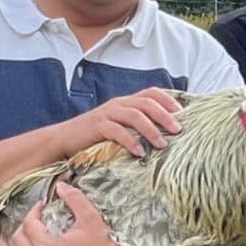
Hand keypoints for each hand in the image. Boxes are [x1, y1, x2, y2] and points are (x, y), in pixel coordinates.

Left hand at [0, 182, 140, 245]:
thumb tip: (59, 185)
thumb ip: (73, 198)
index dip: (34, 211)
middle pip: (19, 241)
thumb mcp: (90, 216)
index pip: (30, 223)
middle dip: (24, 226)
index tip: (43, 205)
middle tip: (35, 220)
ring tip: (2, 245)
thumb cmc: (104, 244)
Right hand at [61, 88, 181, 157]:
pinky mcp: (96, 126)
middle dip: (164, 116)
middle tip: (178, 130)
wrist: (62, 140)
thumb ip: (135, 126)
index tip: (182, 112)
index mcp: (125, 102)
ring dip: (151, 130)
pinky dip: (130, 141)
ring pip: (134, 115)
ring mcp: (106, 114)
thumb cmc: (93, 137)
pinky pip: (116, 131)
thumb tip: (163, 136)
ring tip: (162, 145)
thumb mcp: (117, 127)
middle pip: (146, 103)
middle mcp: (117, 104)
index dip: (168, 100)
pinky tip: (139, 152)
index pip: (150, 93)